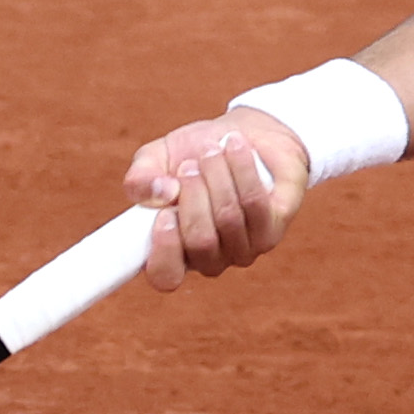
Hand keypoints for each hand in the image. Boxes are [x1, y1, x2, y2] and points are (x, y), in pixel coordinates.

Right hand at [123, 106, 311, 290]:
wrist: (242, 136)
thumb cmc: (193, 154)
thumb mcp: (157, 159)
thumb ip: (140, 178)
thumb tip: (158, 193)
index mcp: (174, 251)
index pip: (166, 276)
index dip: (164, 251)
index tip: (164, 214)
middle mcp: (209, 259)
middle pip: (200, 241)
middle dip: (193, 195)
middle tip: (190, 164)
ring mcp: (243, 249)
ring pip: (228, 219)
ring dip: (218, 177)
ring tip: (212, 149)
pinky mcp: (272, 229)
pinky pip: (255, 204)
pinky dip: (242, 171)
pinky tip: (236, 147)